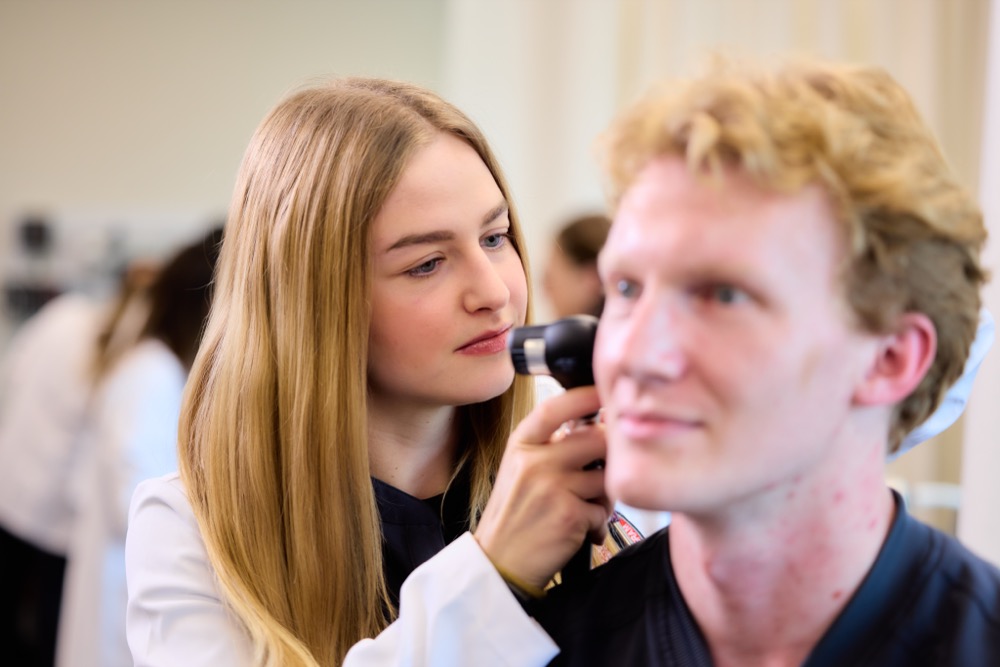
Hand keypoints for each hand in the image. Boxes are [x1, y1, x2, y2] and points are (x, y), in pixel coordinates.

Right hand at [474, 386, 611, 590]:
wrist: (500, 563)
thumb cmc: (514, 516)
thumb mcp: (519, 471)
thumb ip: (548, 448)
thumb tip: (593, 427)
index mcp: (521, 446)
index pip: (556, 408)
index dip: (584, 396)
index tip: (605, 392)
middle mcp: (535, 461)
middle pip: (596, 440)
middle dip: (610, 456)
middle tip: (605, 471)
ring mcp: (553, 487)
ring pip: (606, 478)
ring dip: (606, 497)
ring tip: (590, 509)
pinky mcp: (570, 514)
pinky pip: (604, 510)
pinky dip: (599, 523)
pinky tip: (583, 532)